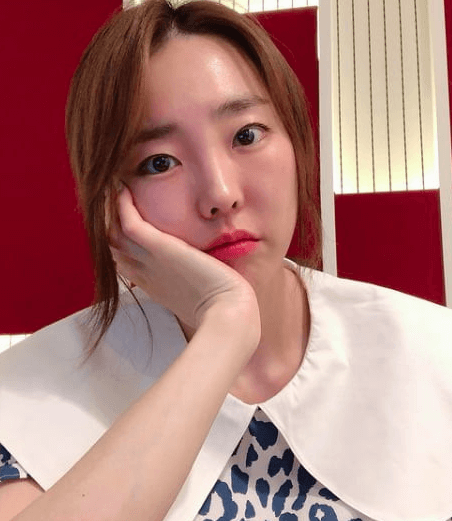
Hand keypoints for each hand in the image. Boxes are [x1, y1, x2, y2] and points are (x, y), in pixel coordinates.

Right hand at [109, 185, 260, 338]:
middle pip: (112, 247)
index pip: (124, 261)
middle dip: (107, 224)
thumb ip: (195, 282)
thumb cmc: (223, 307)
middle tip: (109, 199)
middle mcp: (146, 273)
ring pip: (113, 234)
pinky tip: (123, 188)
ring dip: (108, 210)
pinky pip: (129, 223)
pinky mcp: (160, 248)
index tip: (119, 222)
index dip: (117, 243)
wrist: (228, 311)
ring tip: (112, 188)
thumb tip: (207, 275)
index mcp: (154, 285)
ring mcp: (150, 261)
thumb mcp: (201, 295)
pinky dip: (122, 205)